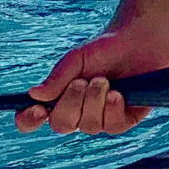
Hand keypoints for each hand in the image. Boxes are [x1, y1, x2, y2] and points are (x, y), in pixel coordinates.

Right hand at [20, 24, 168, 134]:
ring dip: (94, 102)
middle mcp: (78, 113)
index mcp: (59, 99)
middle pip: (62, 125)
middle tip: (82, 81)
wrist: (139, 40)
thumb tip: (34, 95)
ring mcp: (102, 118)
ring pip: (89, 127)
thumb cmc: (104, 48)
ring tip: (104, 80)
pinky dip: (112, 110)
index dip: (29, 120)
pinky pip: (113, 127)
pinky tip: (117, 94)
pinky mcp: (126, 119)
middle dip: (71, 104)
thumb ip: (57, 78)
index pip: (33, 119)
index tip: (37, 110)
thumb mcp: (76, 59)